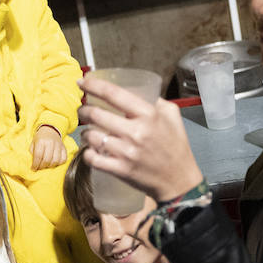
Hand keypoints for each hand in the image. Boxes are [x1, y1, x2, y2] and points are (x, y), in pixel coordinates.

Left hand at [30, 125, 66, 169]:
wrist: (50, 130)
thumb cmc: (40, 138)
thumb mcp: (33, 142)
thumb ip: (33, 152)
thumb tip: (34, 163)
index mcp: (41, 141)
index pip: (38, 156)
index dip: (35, 164)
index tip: (33, 169)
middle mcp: (50, 143)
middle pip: (47, 160)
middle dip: (42, 166)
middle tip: (39, 168)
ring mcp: (58, 145)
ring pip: (55, 161)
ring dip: (50, 166)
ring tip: (46, 165)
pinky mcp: (64, 148)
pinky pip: (63, 159)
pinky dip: (58, 163)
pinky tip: (53, 163)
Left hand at [78, 74, 202, 202]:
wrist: (179, 180)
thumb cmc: (176, 147)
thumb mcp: (172, 115)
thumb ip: (156, 100)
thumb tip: (137, 90)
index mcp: (148, 115)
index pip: (113, 93)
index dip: (93, 85)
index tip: (83, 82)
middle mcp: (136, 132)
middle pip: (96, 114)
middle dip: (84, 109)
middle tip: (83, 109)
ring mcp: (127, 152)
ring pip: (91, 135)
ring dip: (85, 131)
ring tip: (88, 130)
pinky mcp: (121, 170)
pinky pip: (93, 158)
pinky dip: (87, 152)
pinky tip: (91, 149)